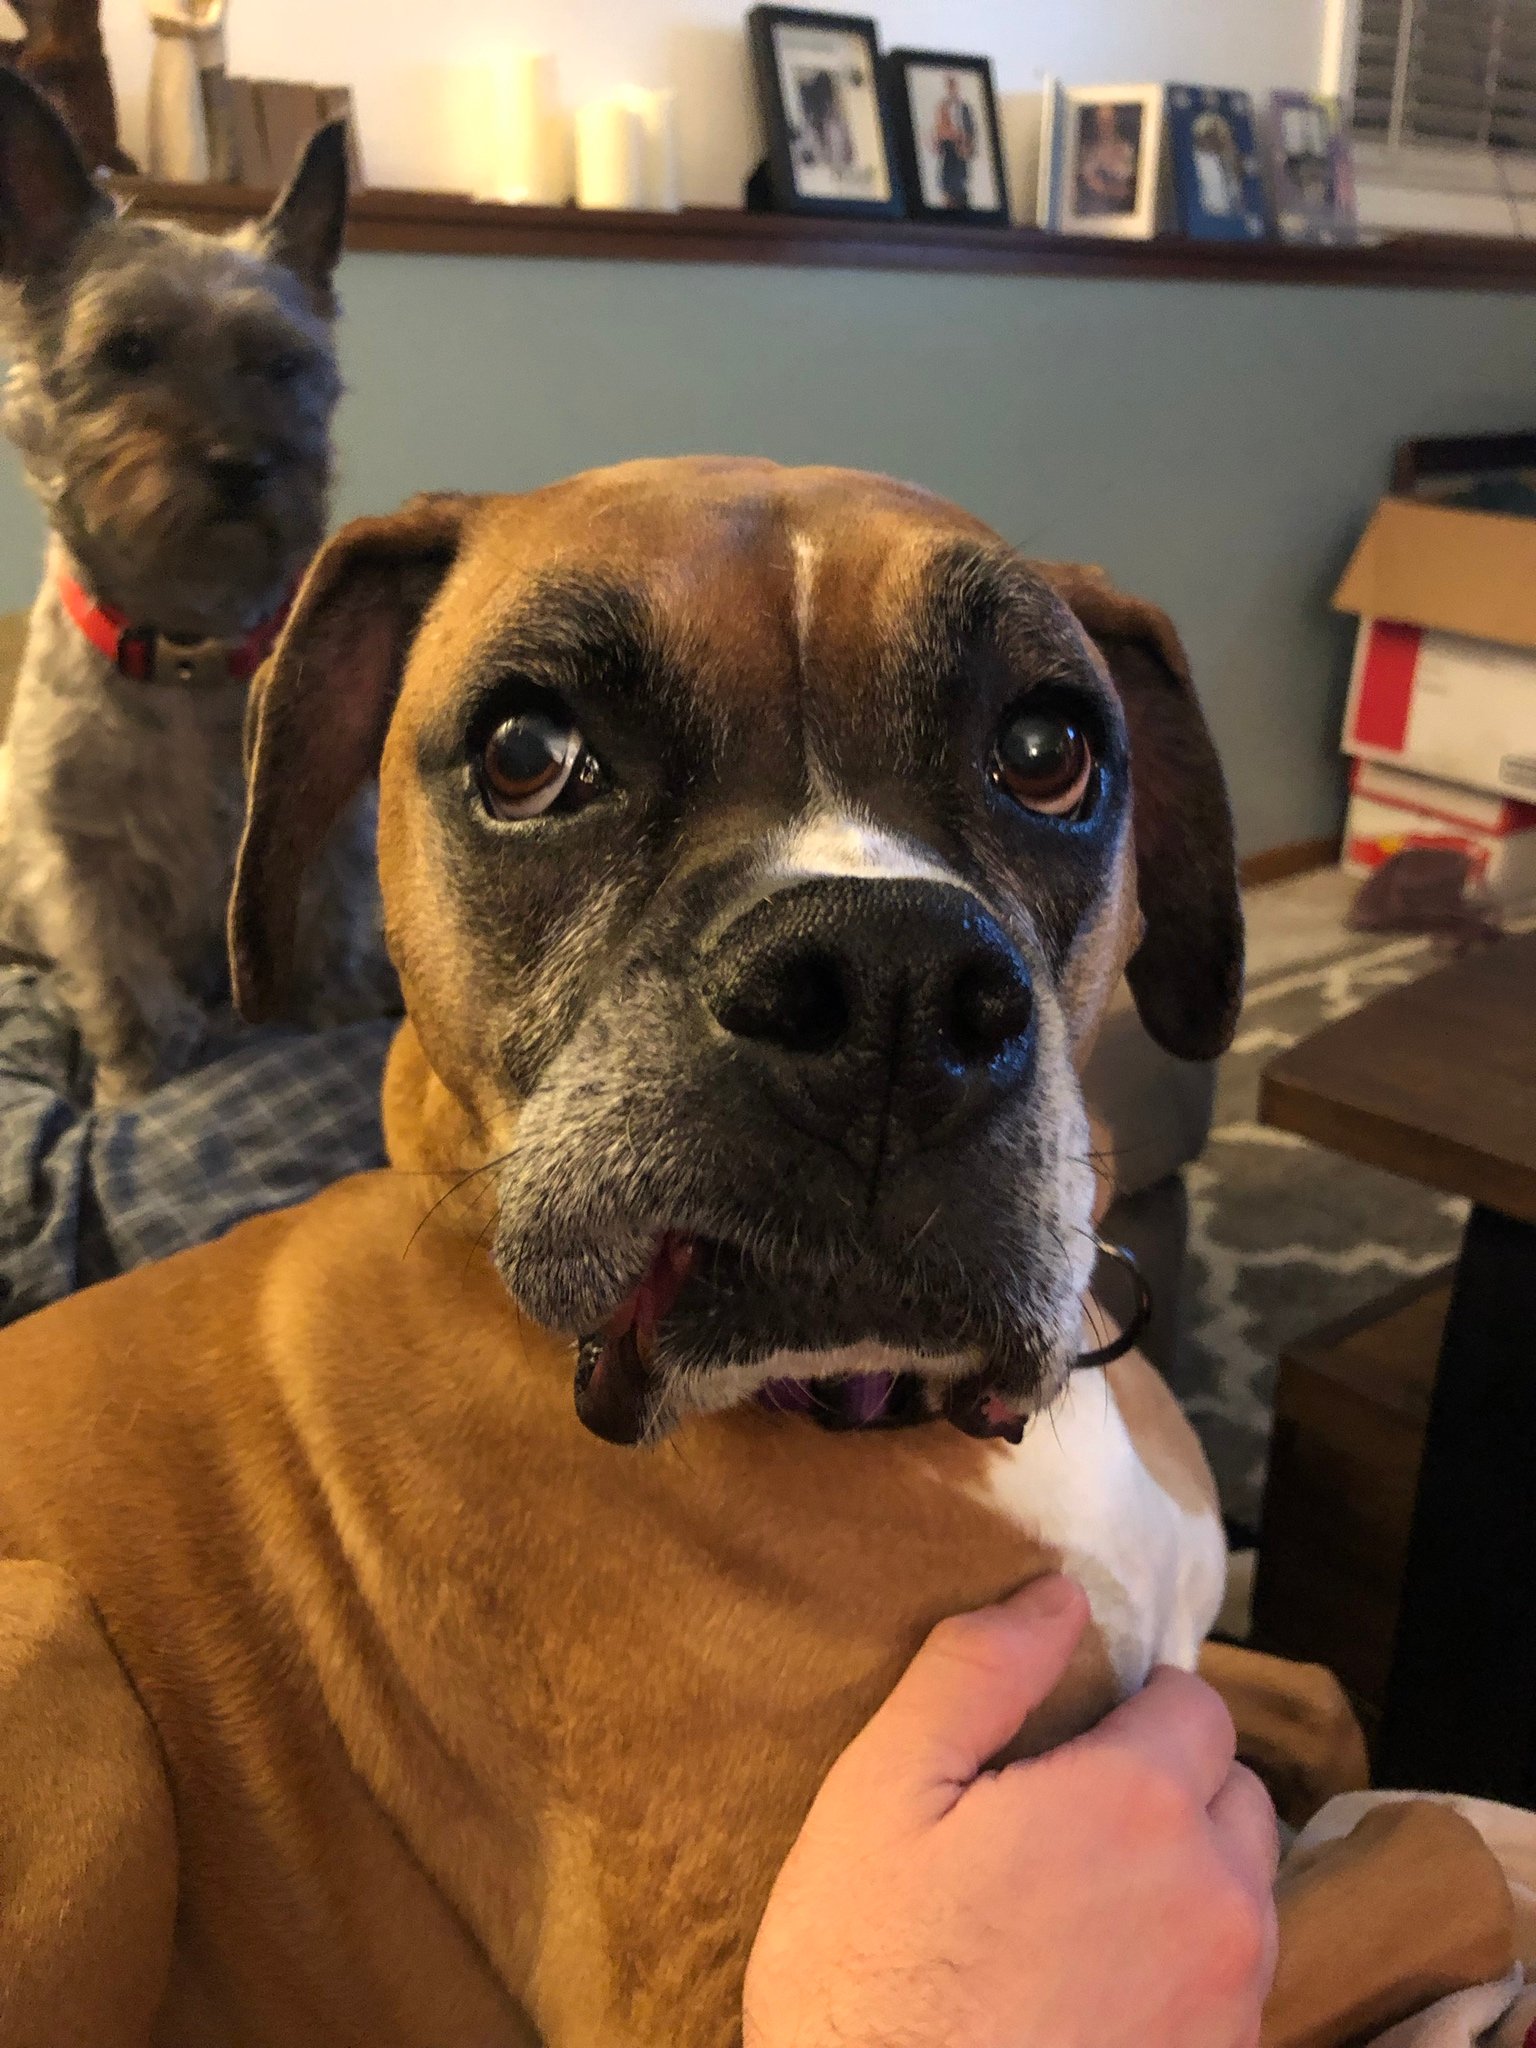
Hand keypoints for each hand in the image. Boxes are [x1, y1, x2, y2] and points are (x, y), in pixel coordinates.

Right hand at [744, 1576, 1277, 2047]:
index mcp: (1138, 1803)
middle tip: (1069, 1820)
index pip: (1195, 1702)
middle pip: (1234, 1793)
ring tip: (1080, 1906)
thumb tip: (1058, 1592)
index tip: (1068, 1739)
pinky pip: (1233, 1984)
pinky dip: (1186, 1963)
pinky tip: (1096, 1983)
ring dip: (1187, 1875)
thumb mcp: (882, 1795)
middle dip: (1171, 1785)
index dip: (1132, 1705)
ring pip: (1244, 1889)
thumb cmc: (868, 1980)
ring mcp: (1231, 2000)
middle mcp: (1216, 1895)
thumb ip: (977, 1670)